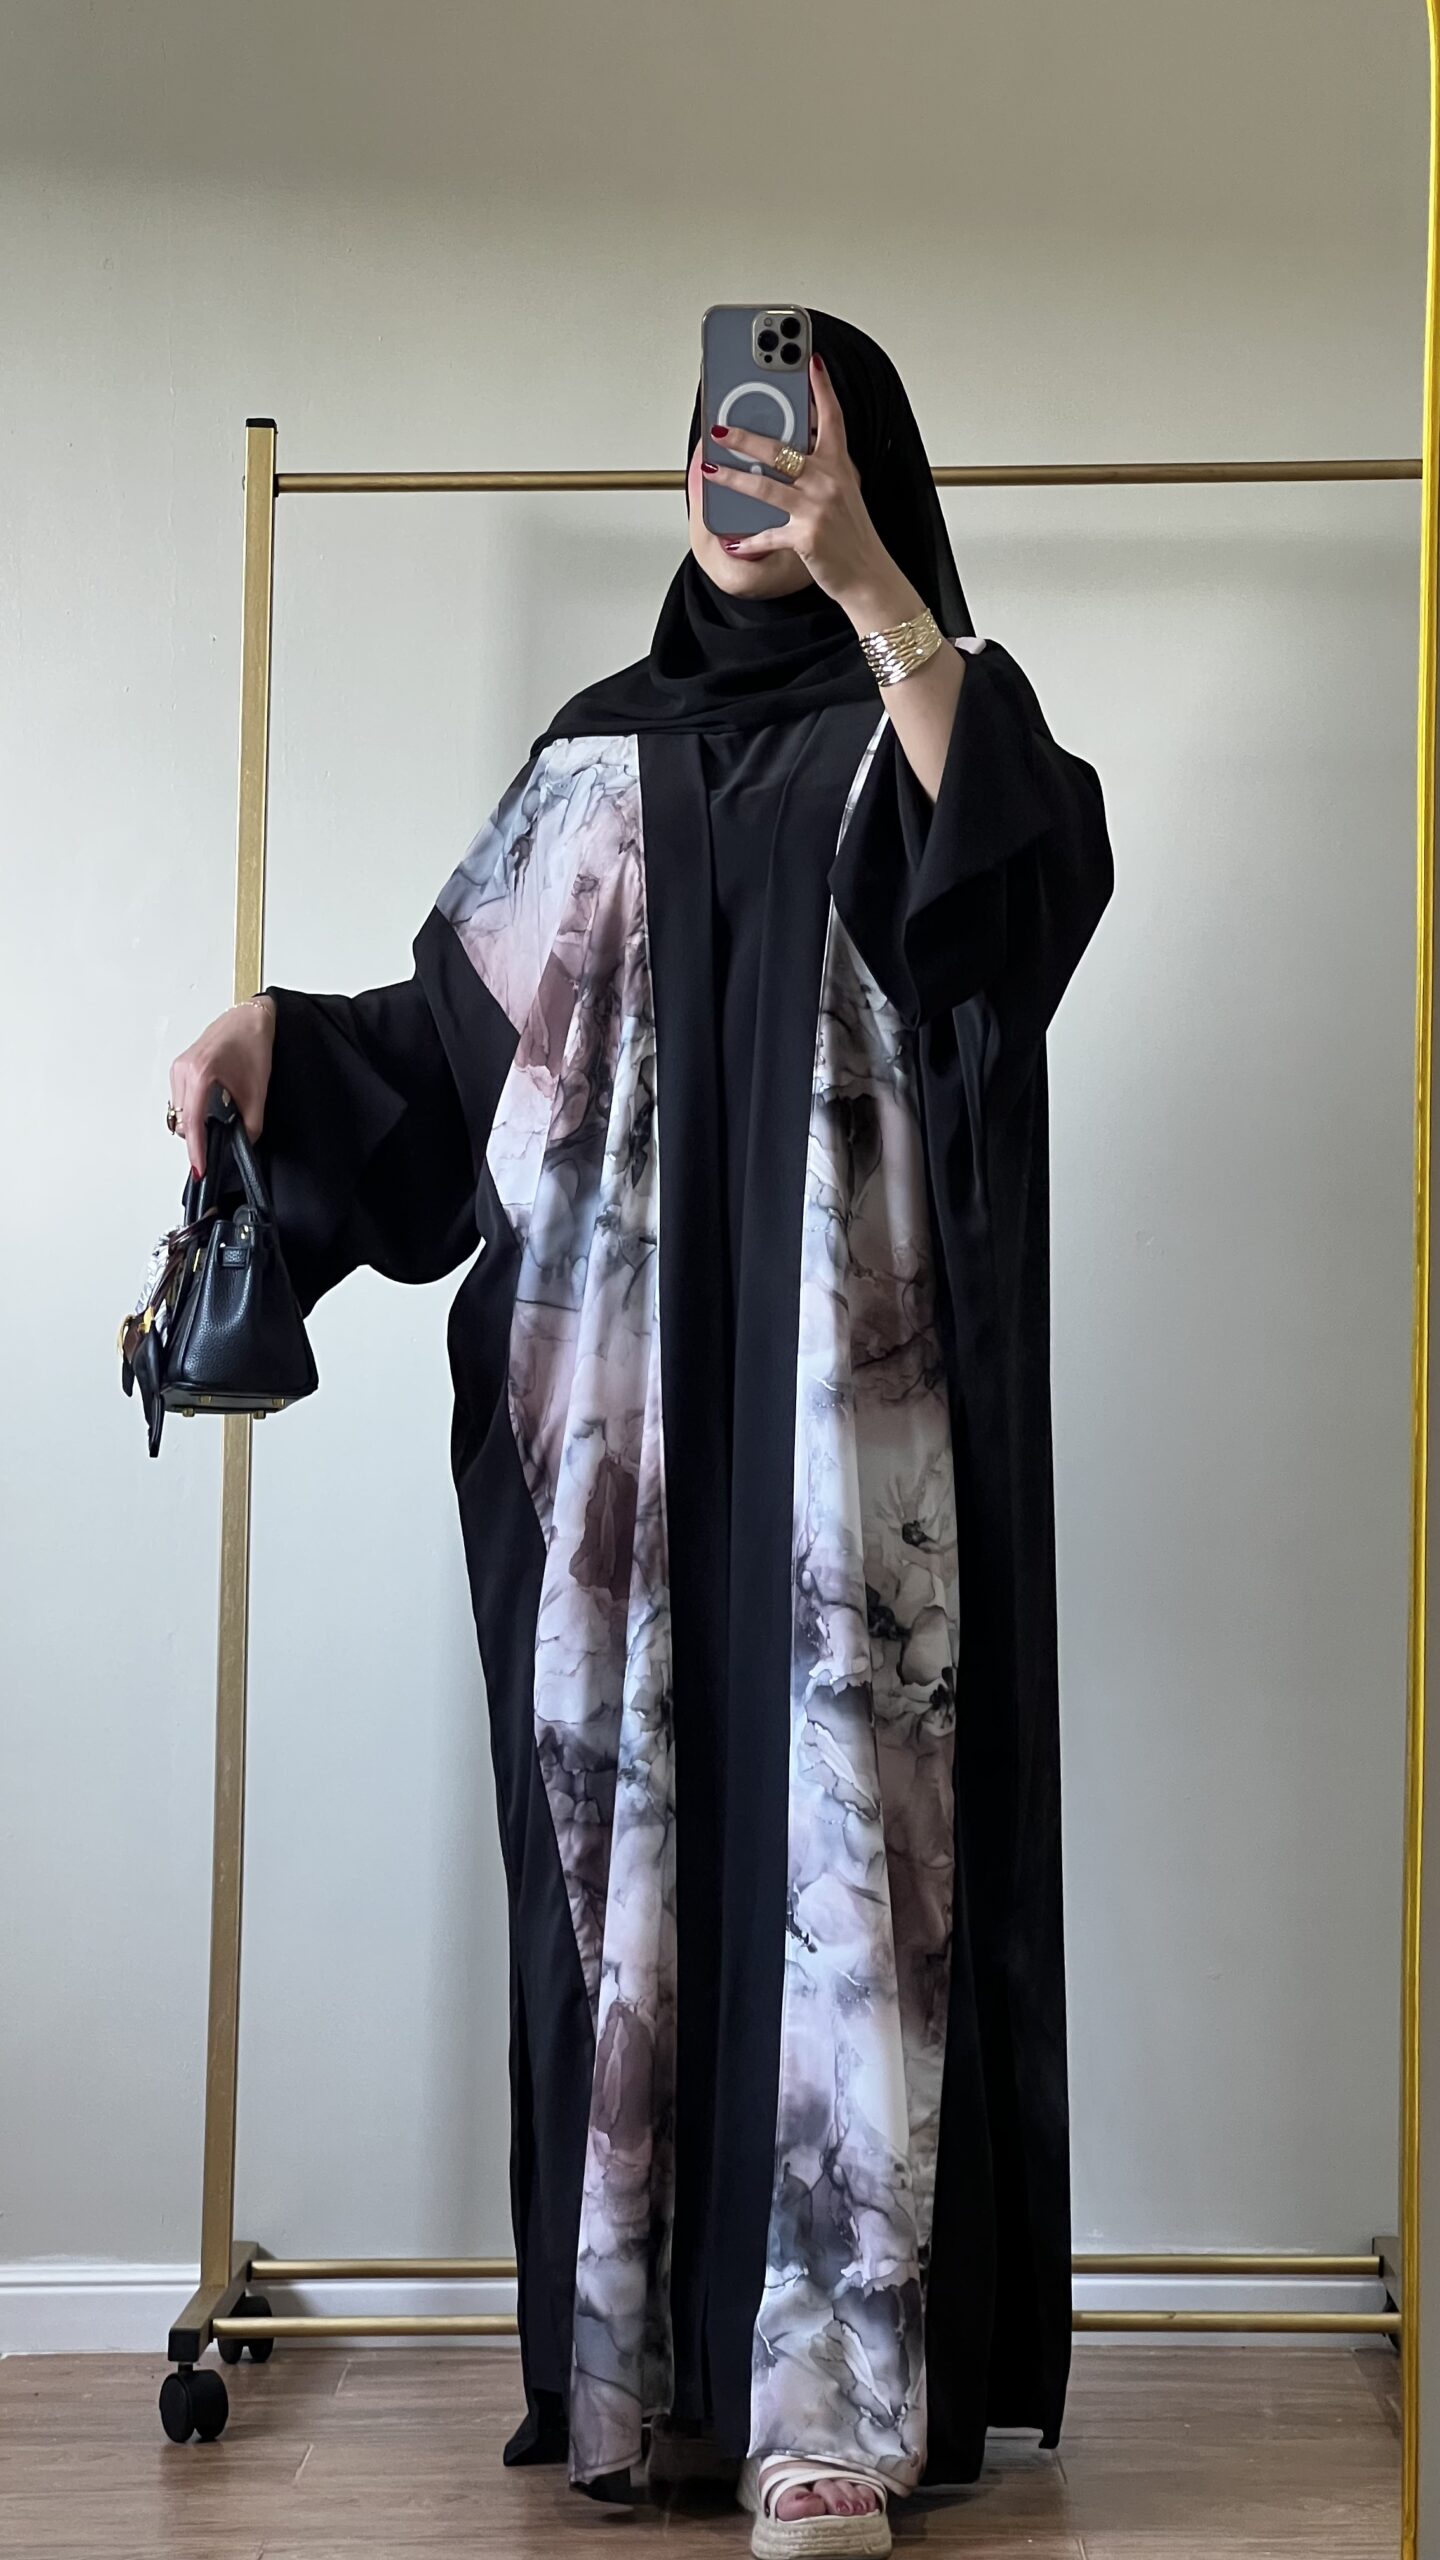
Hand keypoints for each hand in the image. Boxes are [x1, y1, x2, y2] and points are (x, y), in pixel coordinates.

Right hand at [168, 995, 274, 1177]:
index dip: (196, 1149)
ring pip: (179, 1112)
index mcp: (201, 1072)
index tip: (200, 1167)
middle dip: (198, 1136)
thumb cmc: (253, 1042)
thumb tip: (242, 1143)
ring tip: (218, 1120)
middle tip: (219, 1143)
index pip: (193, 1122)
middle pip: (182, 1121)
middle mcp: (183, 1070)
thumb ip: (251, 1123)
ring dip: (194, 1123)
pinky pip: (180, 1099)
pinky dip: (193, 1109)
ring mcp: (178, 1068)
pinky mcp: (180, 1067)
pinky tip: (210, 1106)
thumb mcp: (257, 1090)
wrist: (249, 1018)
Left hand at [699, 354, 923, 632]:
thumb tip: (785, 451)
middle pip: (781, 450)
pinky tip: (734, 539)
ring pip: (765, 486)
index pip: (832, 418)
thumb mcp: (843, 492)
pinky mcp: (806, 537)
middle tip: (719, 427)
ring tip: (709, 468)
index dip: (821, 387)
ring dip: (731, 477)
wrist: (869, 576)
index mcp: (839, 466)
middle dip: (745, 436)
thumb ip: (820, 468)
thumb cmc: (852, 535)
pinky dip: (750, 539)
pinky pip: (769, 534)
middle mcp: (829, 482)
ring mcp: (817, 509)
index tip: (810, 360)